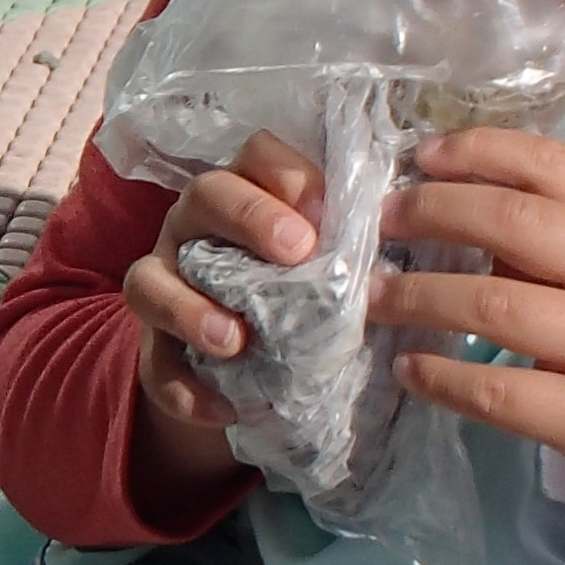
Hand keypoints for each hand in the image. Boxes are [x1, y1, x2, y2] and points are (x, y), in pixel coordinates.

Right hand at [119, 130, 321, 508]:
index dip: (290, 173)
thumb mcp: (321, 270)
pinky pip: (154, 364)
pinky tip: (226, 409)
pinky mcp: (151, 351)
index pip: (257, 155)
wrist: (241, 374)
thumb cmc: (294, 301)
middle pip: (205, 195)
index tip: (328, 209)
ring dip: (192, 309)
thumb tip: (415, 248)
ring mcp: (163, 284)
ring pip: (148, 279)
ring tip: (237, 342)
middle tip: (297, 251)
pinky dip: (186, 389)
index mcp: (244, 194)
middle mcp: (195, 228)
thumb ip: (348, 251)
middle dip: (250, 217)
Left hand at [377, 129, 564, 564]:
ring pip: (489, 305)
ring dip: (416, 296)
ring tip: (374, 296)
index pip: (551, 163)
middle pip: (510, 220)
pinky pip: (495, 392)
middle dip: (430, 212)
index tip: (422, 155)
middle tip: (381, 221)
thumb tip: (468, 221)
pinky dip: (438, 377)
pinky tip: (409, 369)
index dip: (476, 151)